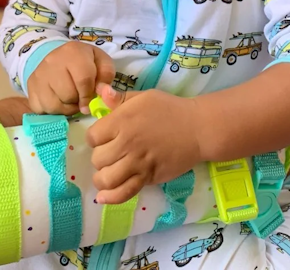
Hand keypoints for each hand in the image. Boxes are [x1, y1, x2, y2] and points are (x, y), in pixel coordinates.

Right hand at [27, 42, 114, 114]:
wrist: (60, 57)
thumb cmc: (85, 62)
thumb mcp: (101, 62)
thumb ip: (106, 76)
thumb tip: (101, 93)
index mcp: (73, 51)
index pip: (83, 80)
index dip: (89, 95)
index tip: (90, 101)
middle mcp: (52, 61)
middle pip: (68, 95)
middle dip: (77, 101)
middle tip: (79, 97)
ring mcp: (38, 74)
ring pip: (54, 105)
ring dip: (65, 107)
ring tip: (70, 99)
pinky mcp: (30, 87)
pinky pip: (41, 109)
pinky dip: (52, 110)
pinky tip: (58, 100)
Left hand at [87, 84, 202, 204]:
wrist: (197, 128)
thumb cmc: (169, 109)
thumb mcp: (143, 97)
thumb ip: (120, 98)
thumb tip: (102, 92)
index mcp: (122, 120)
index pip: (92, 136)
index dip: (95, 138)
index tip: (103, 137)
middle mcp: (127, 143)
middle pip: (97, 159)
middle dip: (100, 157)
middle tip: (110, 153)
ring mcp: (137, 163)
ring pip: (106, 179)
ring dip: (102, 178)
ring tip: (107, 173)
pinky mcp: (148, 178)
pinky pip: (124, 193)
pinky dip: (110, 198)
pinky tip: (103, 197)